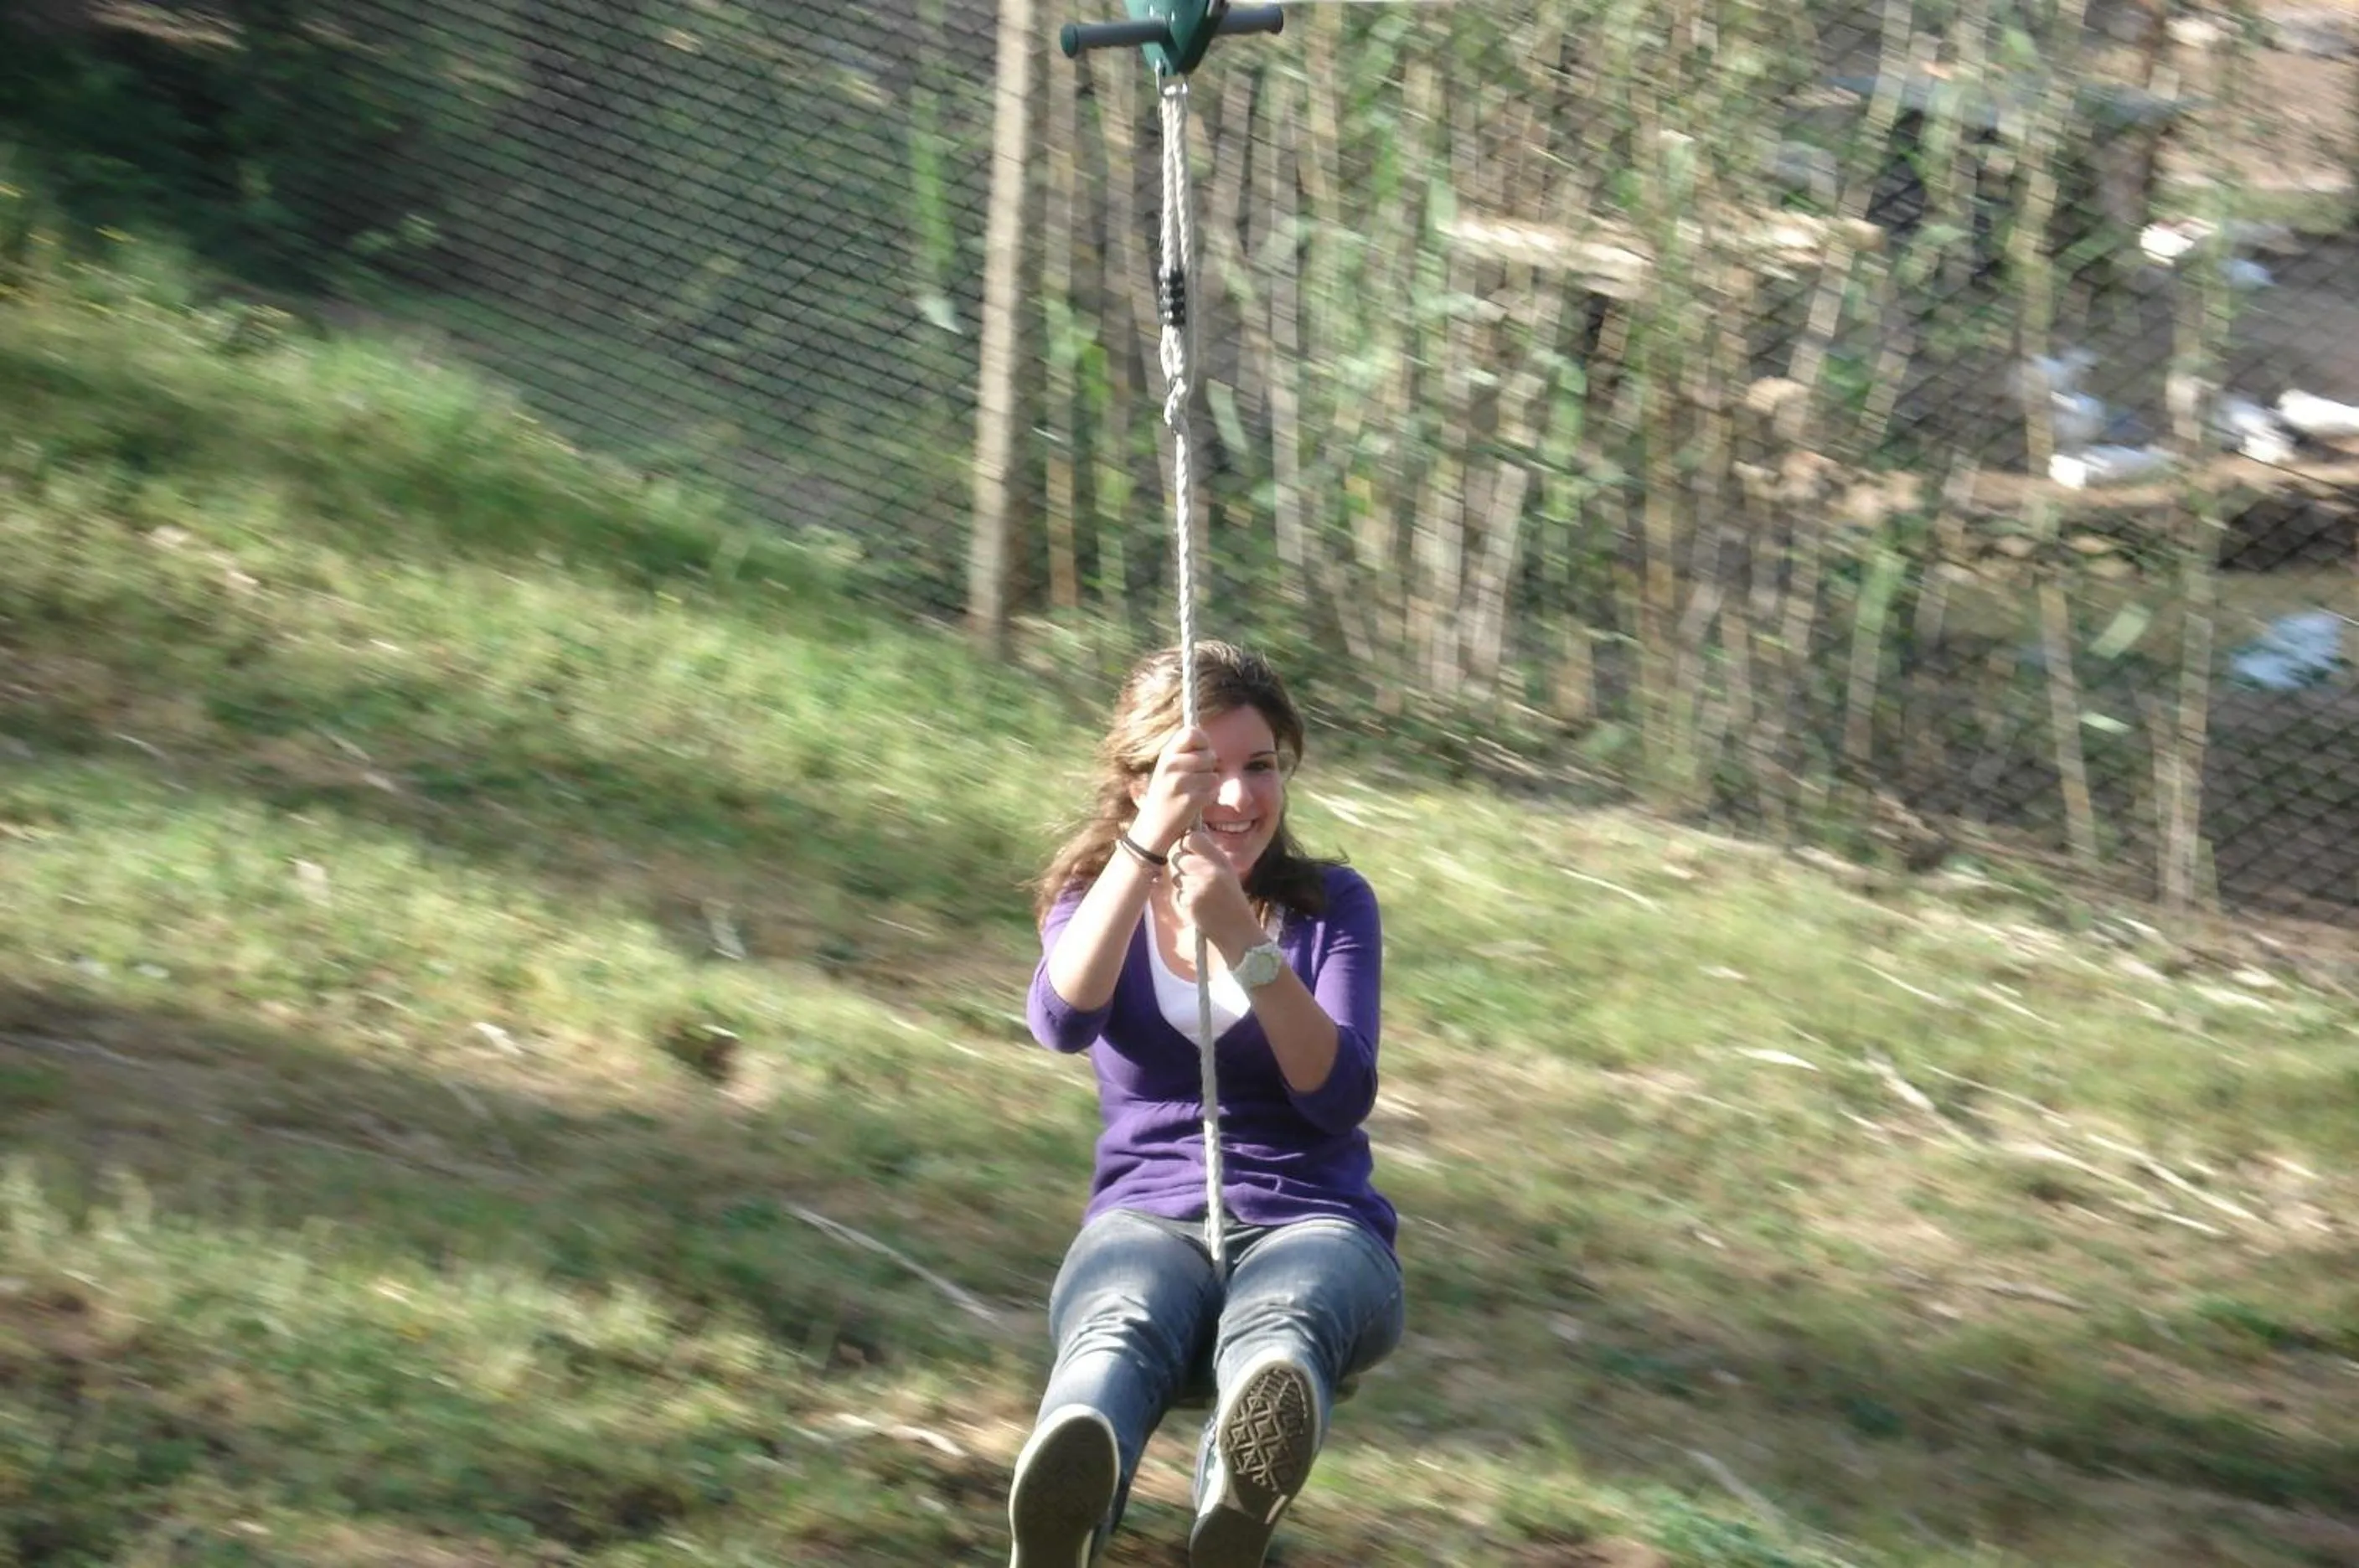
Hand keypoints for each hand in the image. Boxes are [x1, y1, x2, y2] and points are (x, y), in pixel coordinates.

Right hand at [1130, 725, 1217, 854]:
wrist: (1153, 827)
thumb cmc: (1165, 795)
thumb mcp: (1167, 769)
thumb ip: (1183, 753)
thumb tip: (1205, 738)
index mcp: (1166, 755)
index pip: (1192, 732)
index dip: (1203, 741)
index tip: (1202, 751)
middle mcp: (1170, 766)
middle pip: (1208, 755)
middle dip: (1209, 767)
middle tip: (1196, 779)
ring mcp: (1179, 783)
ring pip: (1213, 775)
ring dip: (1208, 785)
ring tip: (1193, 791)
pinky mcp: (1189, 800)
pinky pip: (1212, 791)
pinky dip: (1208, 798)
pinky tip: (1194, 803)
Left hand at [1167, 827, 1254, 949]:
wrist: (1239, 932)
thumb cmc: (1232, 903)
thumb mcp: (1227, 874)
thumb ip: (1209, 858)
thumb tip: (1186, 840)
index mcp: (1221, 860)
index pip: (1192, 838)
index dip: (1185, 844)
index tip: (1187, 853)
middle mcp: (1211, 869)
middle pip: (1178, 857)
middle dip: (1181, 869)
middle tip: (1195, 881)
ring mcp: (1200, 885)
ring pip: (1177, 877)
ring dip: (1183, 887)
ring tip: (1202, 898)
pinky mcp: (1192, 901)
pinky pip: (1179, 895)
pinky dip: (1185, 902)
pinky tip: (1201, 909)